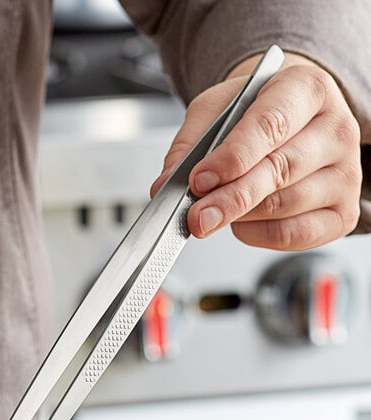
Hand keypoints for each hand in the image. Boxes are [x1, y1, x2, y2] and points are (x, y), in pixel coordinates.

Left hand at [150, 53, 361, 249]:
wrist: (290, 116)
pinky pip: (296, 235)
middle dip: (229, 200)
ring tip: (216, 209)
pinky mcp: (343, 211)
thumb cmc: (255, 111)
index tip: (199, 180)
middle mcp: (335, 129)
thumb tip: (167, 186)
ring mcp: (346, 173)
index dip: (232, 158)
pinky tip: (241, 223)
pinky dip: (259, 235)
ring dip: (239, 217)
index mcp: (307, 89)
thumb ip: (189, 145)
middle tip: (196, 216)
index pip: (270, 126)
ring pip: (284, 207)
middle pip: (279, 172)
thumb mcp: (215, 109)